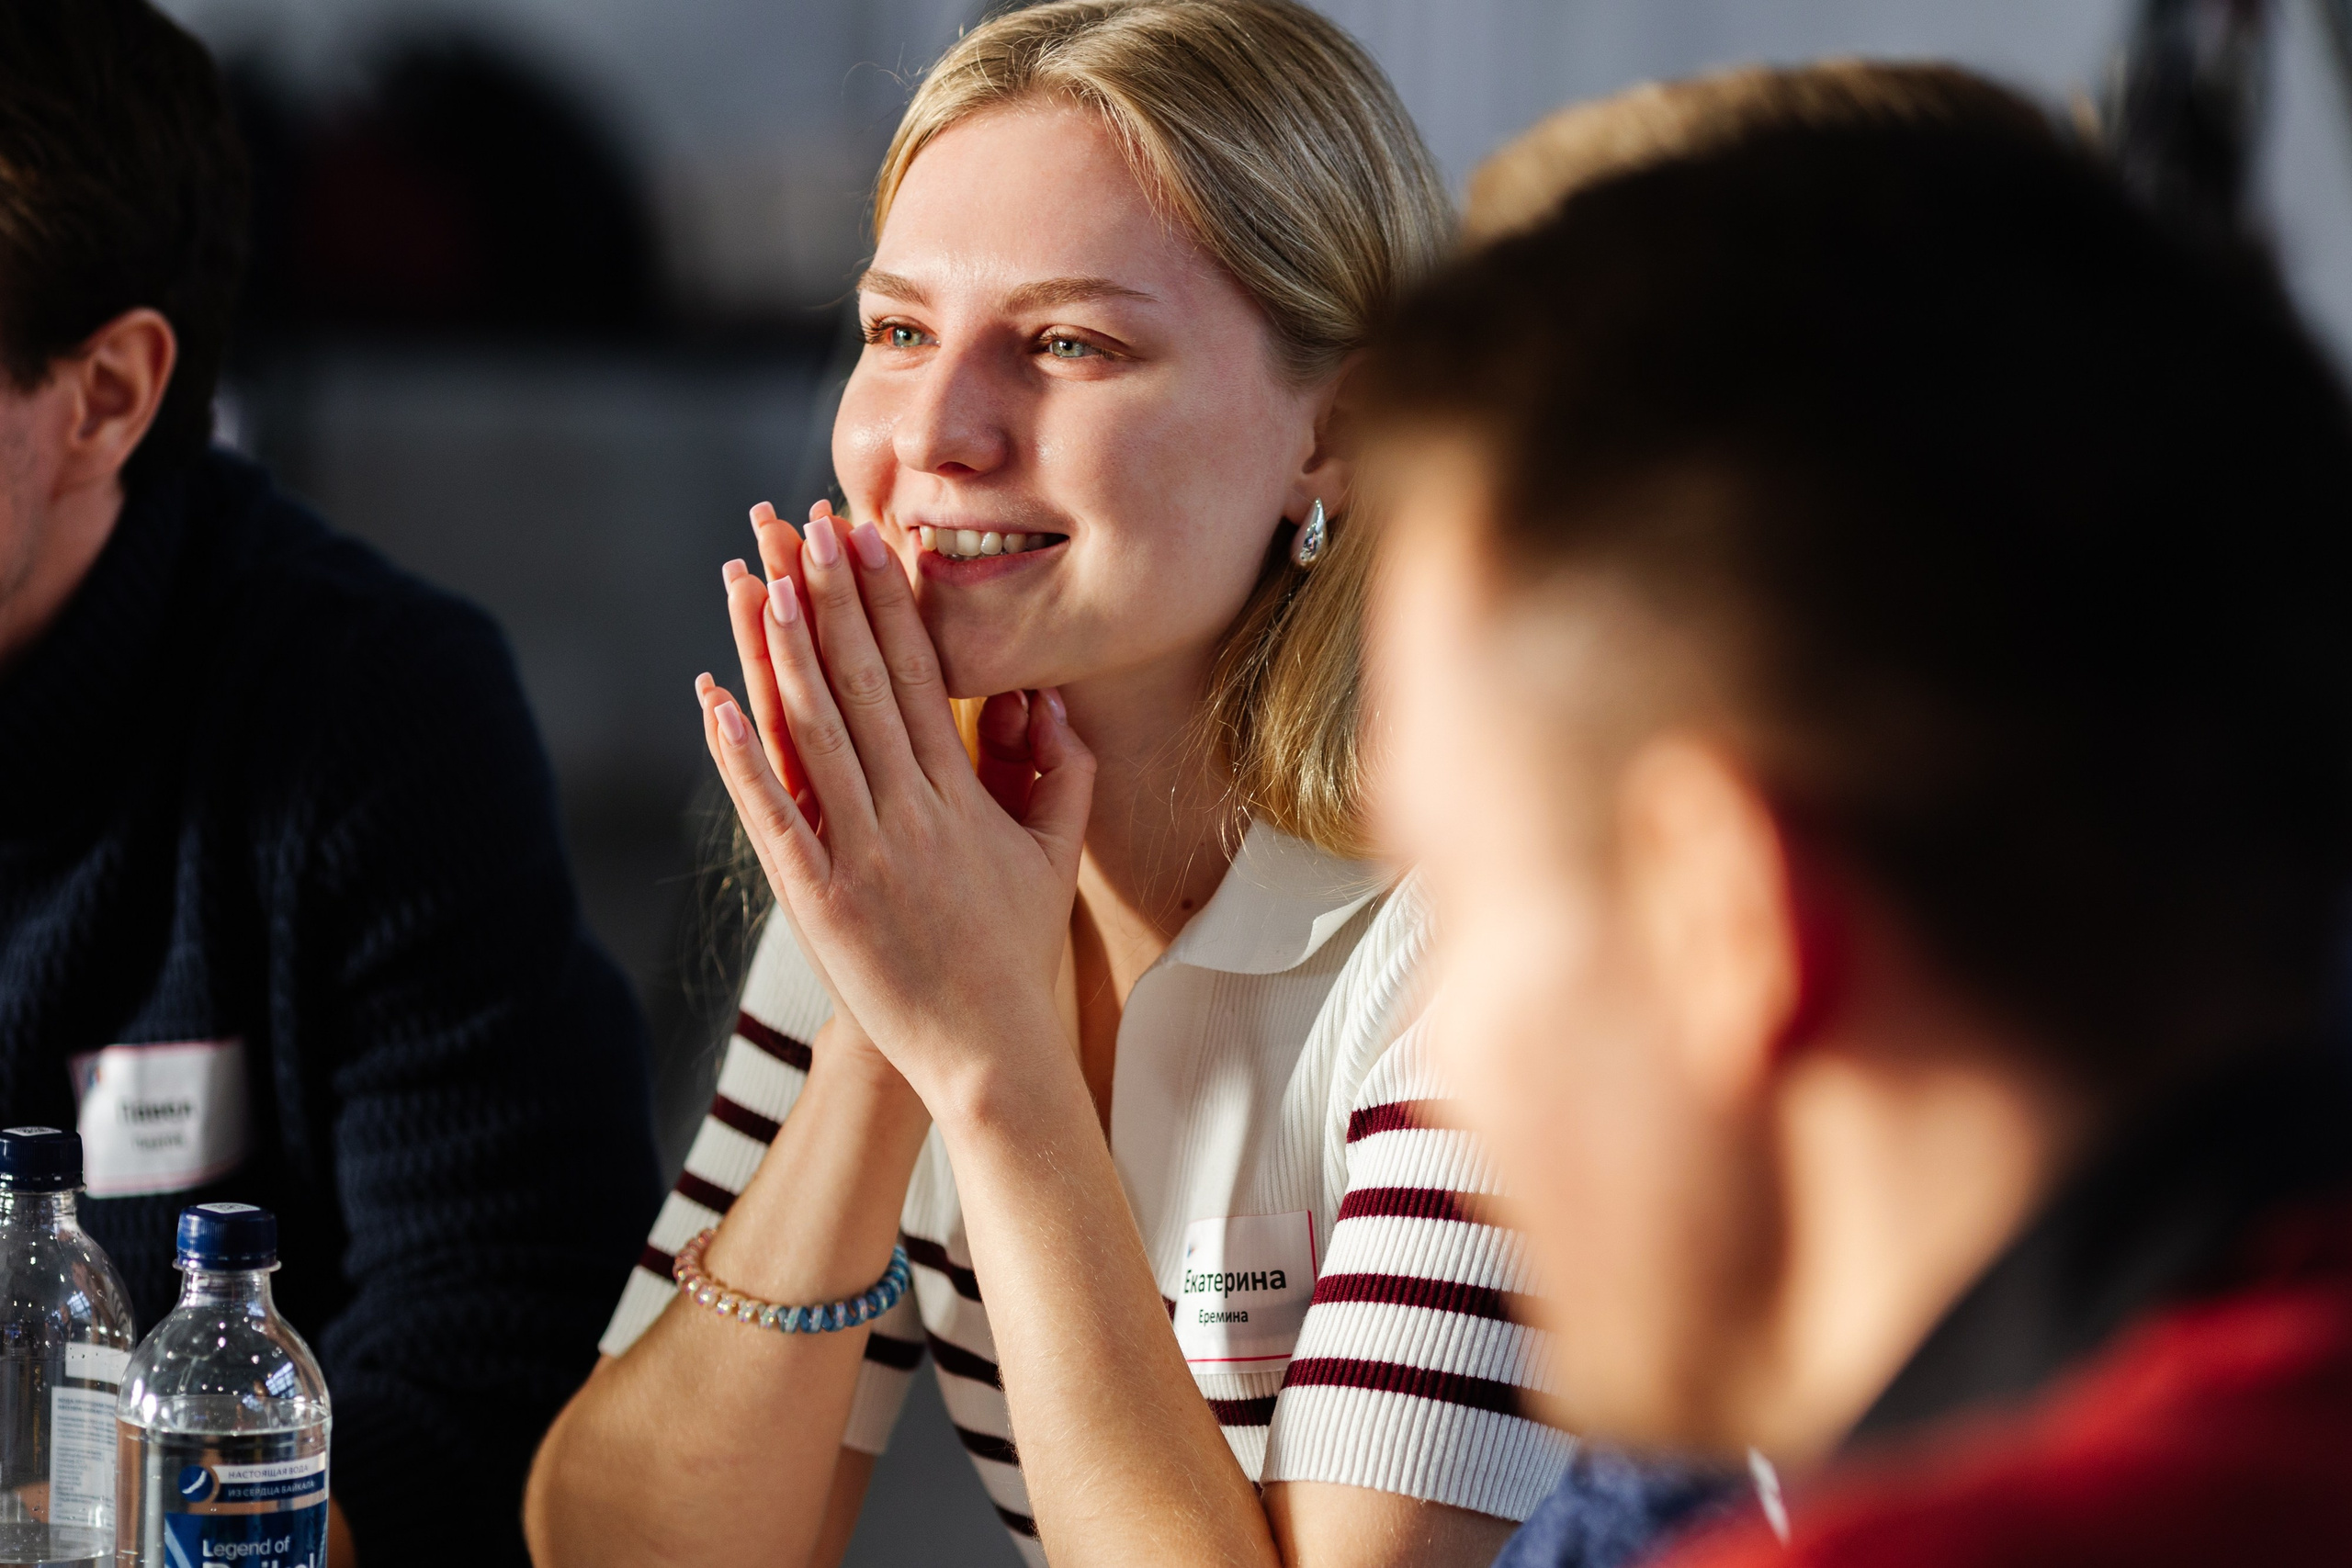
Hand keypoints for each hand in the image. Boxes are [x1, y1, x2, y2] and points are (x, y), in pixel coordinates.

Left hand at [696, 505, 1094, 1108]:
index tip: (866, 536)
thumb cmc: (1018, 953)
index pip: (919, 676)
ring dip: (779, 650)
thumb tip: (1055, 703)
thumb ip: (1064, 774)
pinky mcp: (819, 903)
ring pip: (813, 734)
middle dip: (828, 597)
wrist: (989, 1052)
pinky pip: (773, 816)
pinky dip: (740, 758)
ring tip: (753, 580)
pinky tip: (713, 700)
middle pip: (861, 684)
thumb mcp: (1056, 856)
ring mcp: (861, 856)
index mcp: (963, 796)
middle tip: (800, 523)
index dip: (888, 603)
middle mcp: (911, 814)